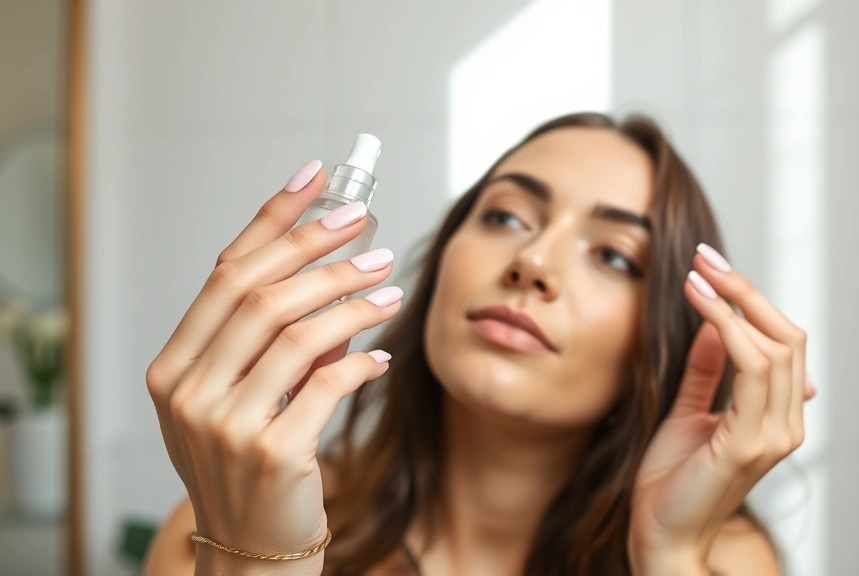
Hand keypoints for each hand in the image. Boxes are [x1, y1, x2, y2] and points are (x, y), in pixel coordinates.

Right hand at [145, 162, 401, 572]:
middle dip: (319, 250)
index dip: (275, 219)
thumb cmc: (249, 468)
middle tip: (367, 229)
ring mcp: (225, 423)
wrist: (251, 551)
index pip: (227, 273)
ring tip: (388, 287)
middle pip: (261, 293)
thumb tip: (327, 273)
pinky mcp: (273, 452)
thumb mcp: (238, 398)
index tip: (316, 178)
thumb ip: (266, 341)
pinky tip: (380, 355)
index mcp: (173, 367)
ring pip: (298, 332)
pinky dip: (361, 360)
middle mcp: (188, 391)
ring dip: (351, 300)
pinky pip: (329, 382)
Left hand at [628, 244, 813, 574]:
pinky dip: (727, 329)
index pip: (784, 342)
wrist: (659, 534)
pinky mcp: (748, 444)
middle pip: (788, 336)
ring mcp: (773, 436)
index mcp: (777, 416)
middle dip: (746, 289)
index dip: (752, 298)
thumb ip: (707, 371)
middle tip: (705, 257)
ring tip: (696, 275)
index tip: (710, 265)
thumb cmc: (672, 481)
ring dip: (733, 302)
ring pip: (775, 346)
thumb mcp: (690, 412)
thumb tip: (715, 323)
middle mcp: (786, 425)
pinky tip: (700, 308)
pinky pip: (751, 370)